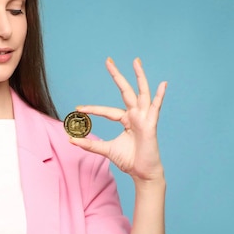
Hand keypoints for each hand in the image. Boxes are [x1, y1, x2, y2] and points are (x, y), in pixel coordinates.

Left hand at [69, 57, 166, 182]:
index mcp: (126, 120)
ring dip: (139, 76)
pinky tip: (162, 83)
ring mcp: (144, 118)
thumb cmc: (129, 160)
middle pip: (125, 91)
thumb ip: (90, 144)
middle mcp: (135, 115)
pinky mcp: (151, 124)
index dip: (92, 109)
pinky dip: (160, 95)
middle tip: (108, 60)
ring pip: (141, 93)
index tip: (77, 109)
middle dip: (117, 76)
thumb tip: (70, 139)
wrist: (142, 173)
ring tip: (136, 61)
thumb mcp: (106, 150)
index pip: (107, 110)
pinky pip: (155, 108)